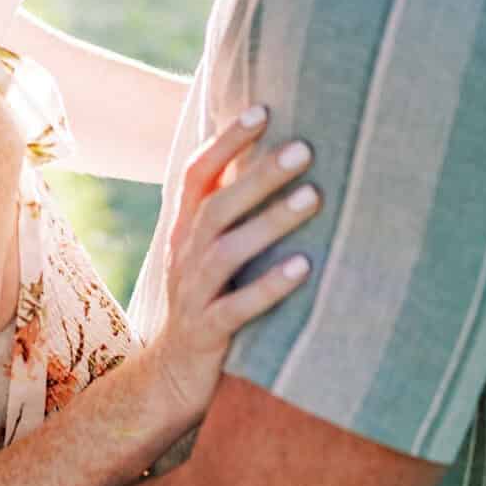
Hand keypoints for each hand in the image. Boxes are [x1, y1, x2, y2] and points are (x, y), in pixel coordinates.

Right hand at [142, 106, 320, 426]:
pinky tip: (304, 268)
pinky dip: (269, 287)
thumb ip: (228, 210)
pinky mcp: (207, 333)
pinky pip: (237, 308)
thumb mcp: (209, 252)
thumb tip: (270, 156)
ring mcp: (193, 294)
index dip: (226, 141)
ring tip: (314, 197)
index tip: (263, 109)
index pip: (197, 174)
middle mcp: (184, 255)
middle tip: (304, 148)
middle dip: (259, 175)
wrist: (170, 376)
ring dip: (270, 221)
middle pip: (216, 206)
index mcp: (184, 230)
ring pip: (226, 251)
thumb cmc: (208, 302)